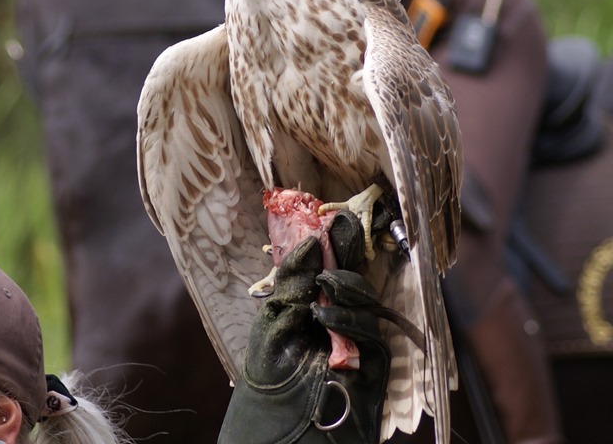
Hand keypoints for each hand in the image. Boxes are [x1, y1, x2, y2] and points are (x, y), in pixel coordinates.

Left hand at [218, 211, 389, 443]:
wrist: (279, 431)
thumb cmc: (270, 378)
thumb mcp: (273, 321)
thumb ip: (292, 281)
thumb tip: (313, 240)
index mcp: (313, 306)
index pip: (330, 268)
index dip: (335, 244)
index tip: (334, 219)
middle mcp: (338, 319)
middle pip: (354, 279)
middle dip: (344, 259)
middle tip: (333, 243)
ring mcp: (357, 341)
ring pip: (366, 301)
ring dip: (346, 287)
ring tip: (324, 286)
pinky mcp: (372, 364)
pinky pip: (370, 333)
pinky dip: (349, 320)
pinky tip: (325, 317)